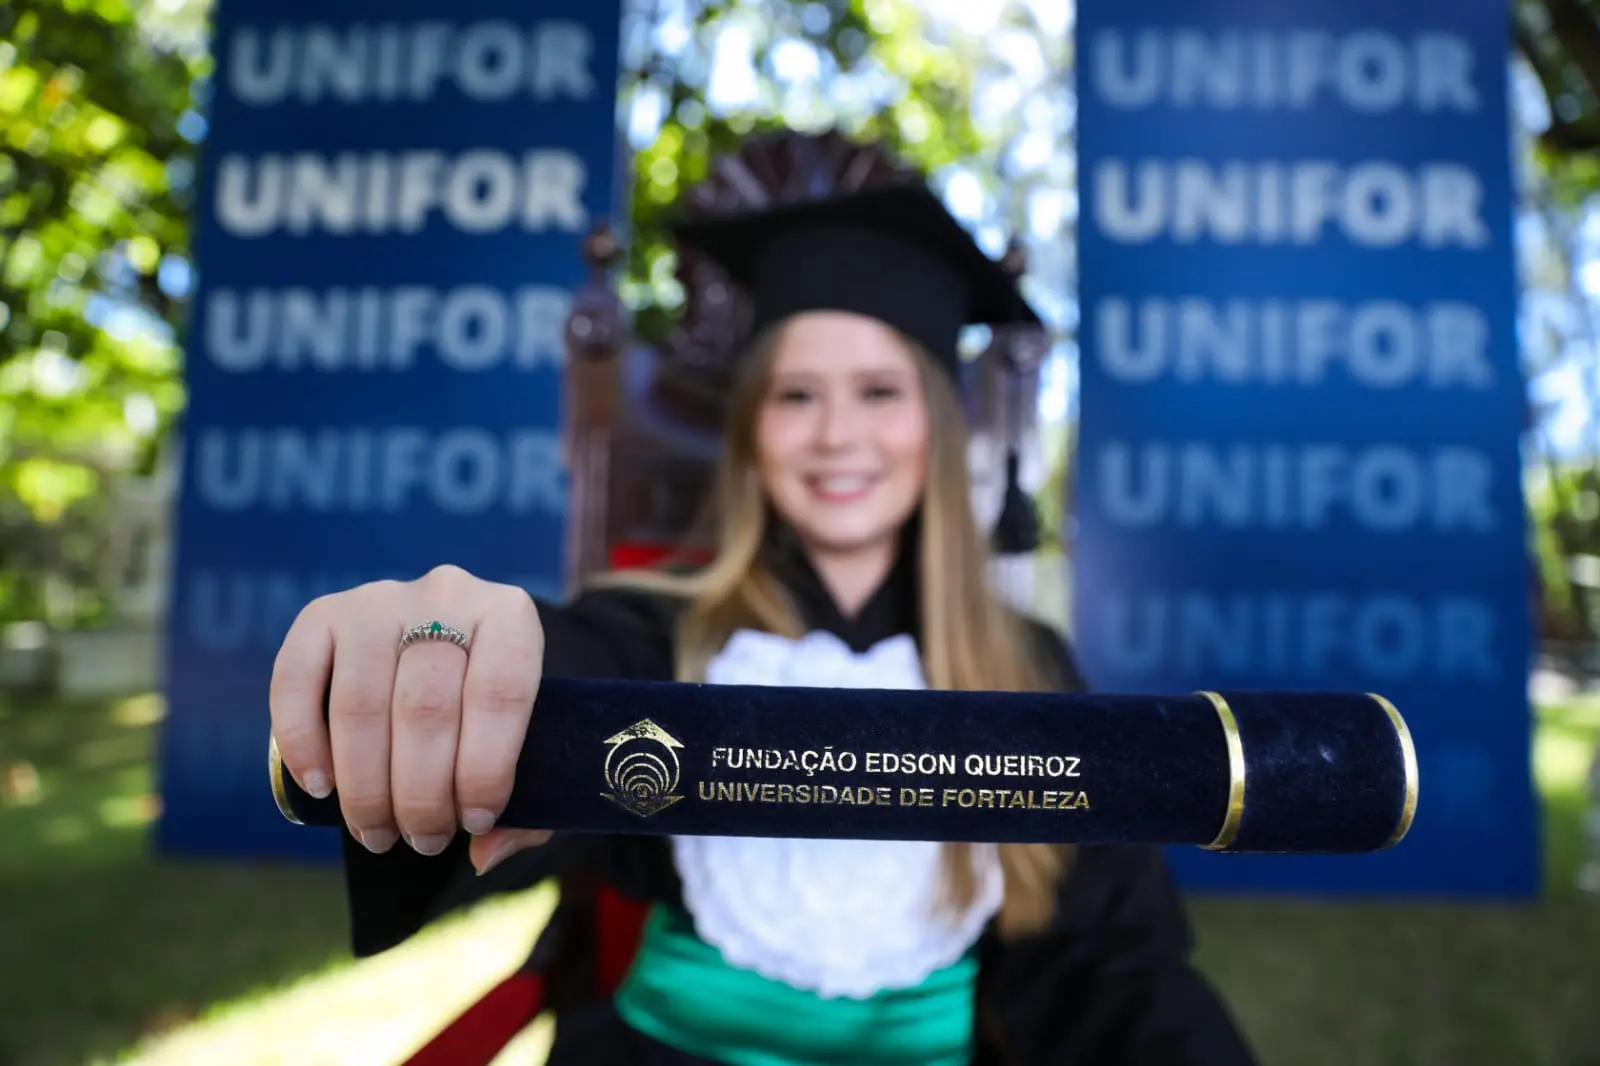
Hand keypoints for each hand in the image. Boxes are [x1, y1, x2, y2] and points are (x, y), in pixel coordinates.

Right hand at [269, 564, 551, 874]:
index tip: (475, 822)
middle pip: (424, 706)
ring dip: (365, 786)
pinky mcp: (321, 614)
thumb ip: (528, 804)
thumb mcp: (534, 744)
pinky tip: (321, 788)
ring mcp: (377, 600)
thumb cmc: (497, 710)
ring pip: (361, 704)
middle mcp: (445, 594)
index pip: (500, 693)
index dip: (485, 769)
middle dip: (420, 793)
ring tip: (377, 833)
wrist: (456, 641)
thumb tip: (482, 852)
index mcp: (510, 615)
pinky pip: (296, 681)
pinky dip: (304, 743)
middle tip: (423, 841)